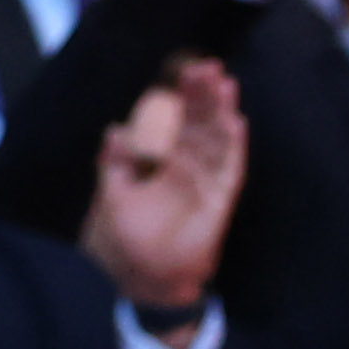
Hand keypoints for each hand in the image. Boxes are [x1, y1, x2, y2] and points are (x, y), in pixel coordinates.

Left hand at [86, 58, 248, 316]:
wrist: (141, 282)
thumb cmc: (127, 242)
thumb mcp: (112, 196)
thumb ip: (115, 163)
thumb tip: (114, 130)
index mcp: (165, 164)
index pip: (178, 121)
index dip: (184, 97)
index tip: (186, 70)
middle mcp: (189, 170)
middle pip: (201, 124)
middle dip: (204, 96)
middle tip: (207, 66)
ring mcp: (206, 185)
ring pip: (218, 141)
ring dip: (221, 113)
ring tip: (224, 84)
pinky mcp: (218, 203)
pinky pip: (230, 172)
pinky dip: (233, 149)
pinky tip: (235, 123)